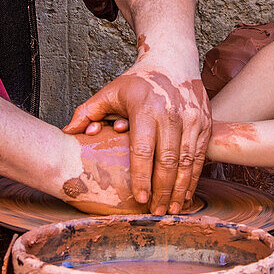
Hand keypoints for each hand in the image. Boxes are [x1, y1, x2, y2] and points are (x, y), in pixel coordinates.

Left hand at [64, 58, 211, 215]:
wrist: (173, 59)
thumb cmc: (138, 81)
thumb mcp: (110, 92)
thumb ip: (88, 112)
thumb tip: (68, 131)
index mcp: (145, 108)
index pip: (143, 150)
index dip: (142, 177)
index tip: (139, 199)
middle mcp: (171, 114)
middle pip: (167, 161)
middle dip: (161, 191)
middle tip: (154, 213)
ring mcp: (192, 118)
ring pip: (187, 162)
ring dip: (180, 190)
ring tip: (170, 210)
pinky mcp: (205, 122)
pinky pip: (200, 156)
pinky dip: (194, 178)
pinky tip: (185, 194)